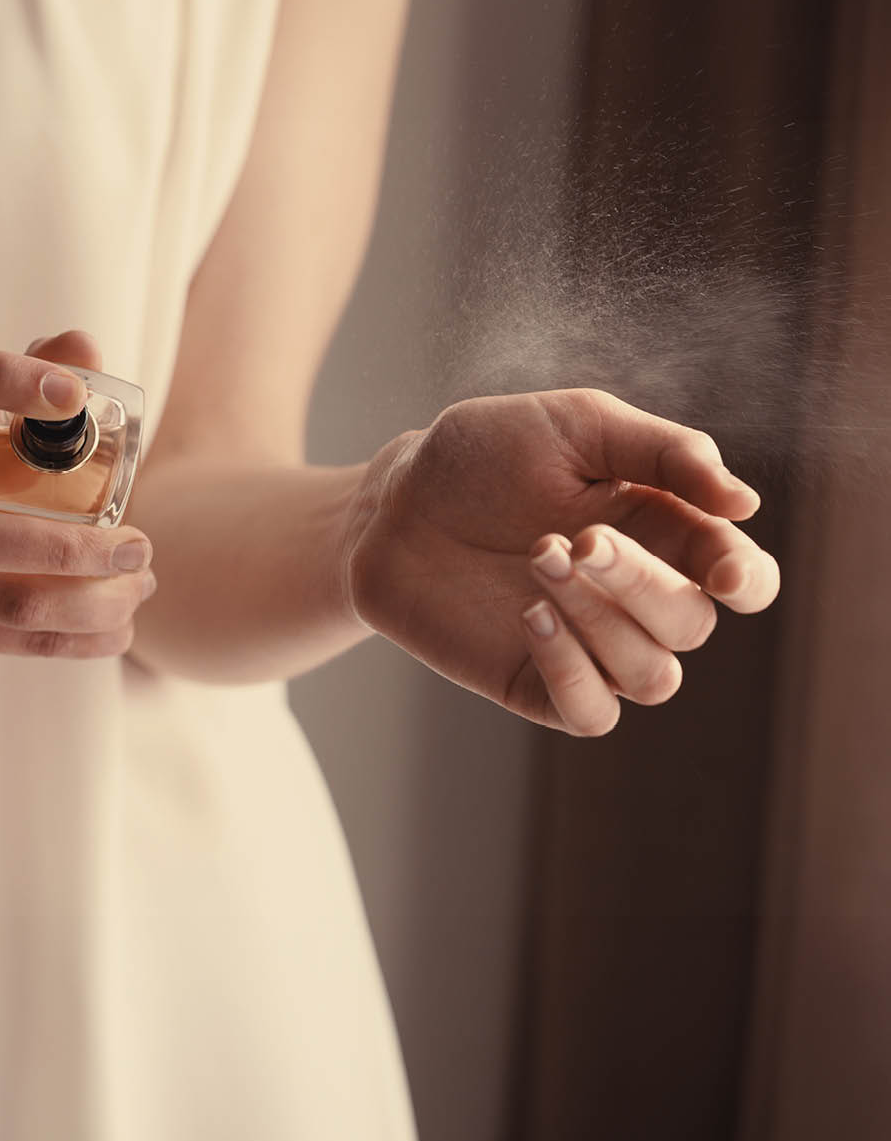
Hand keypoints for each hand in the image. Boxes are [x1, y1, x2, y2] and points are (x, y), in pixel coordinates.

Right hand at [0, 330, 156, 656]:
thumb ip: (33, 368)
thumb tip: (84, 349)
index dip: (3, 381)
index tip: (75, 395)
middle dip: (65, 550)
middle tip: (140, 545)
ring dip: (83, 602)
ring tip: (141, 584)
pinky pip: (1, 641)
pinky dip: (71, 640)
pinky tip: (120, 627)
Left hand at [342, 388, 780, 735]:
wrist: (395, 502)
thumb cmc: (483, 455)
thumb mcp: (575, 426)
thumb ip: (664, 452)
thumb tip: (745, 504)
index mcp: (660, 531)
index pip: (740, 577)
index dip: (745, 580)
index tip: (721, 570)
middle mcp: (634, 597)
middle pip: (691, 625)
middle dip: (640, 583)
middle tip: (575, 539)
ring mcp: (588, 645)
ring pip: (652, 675)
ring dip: (602, 620)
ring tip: (538, 559)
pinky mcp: (536, 682)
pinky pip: (592, 714)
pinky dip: (574, 672)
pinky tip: (532, 616)